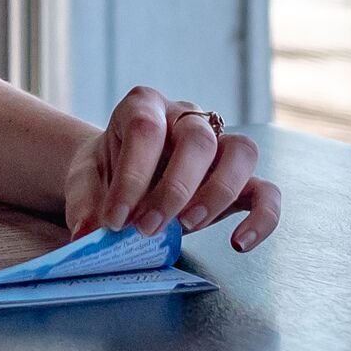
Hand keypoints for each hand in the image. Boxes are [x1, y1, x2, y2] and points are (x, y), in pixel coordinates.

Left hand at [63, 87, 279, 251]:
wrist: (120, 176)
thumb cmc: (105, 172)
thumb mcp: (84, 182)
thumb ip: (85, 204)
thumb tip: (87, 234)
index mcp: (143, 106)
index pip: (145, 129)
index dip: (131, 177)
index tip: (113, 220)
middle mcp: (186, 117)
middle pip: (198, 138)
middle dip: (174, 189)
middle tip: (147, 228)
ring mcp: (218, 145)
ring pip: (241, 152)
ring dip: (217, 194)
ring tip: (187, 226)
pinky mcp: (239, 179)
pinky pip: (266, 191)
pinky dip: (261, 218)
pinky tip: (239, 243)